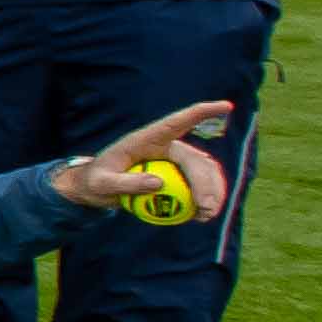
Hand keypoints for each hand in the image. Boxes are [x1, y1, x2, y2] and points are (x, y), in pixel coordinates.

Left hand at [59, 101, 237, 222]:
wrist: (95, 188)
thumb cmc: (95, 181)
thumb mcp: (101, 184)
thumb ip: (125, 184)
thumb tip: (159, 183)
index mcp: (147, 139)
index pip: (177, 122)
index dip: (202, 113)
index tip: (226, 106)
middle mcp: (166, 146)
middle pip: (196, 160)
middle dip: (207, 183)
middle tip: (206, 210)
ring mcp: (175, 160)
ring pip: (206, 172)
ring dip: (212, 193)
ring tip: (205, 216)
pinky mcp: (179, 175)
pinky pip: (201, 184)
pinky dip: (206, 199)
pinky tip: (200, 216)